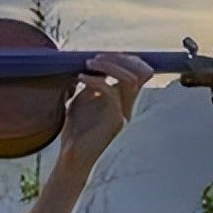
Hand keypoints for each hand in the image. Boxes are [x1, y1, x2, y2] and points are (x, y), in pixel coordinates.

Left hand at [58, 53, 153, 170]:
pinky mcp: (115, 121)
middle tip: (96, 57)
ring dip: (109, 66)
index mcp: (122, 101)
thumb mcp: (83, 100)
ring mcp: (124, 113)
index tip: (102, 54)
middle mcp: (127, 106)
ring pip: (130, 79)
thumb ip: (92, 84)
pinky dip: (95, 80)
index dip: (126, 59)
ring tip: (89, 63)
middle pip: (140, 72)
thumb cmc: (75, 131)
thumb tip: (93, 63)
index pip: (139, 73)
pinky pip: (110, 92)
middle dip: (119, 59)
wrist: (72, 157)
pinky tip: (80, 77)